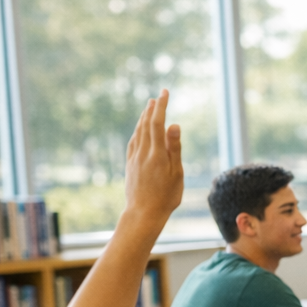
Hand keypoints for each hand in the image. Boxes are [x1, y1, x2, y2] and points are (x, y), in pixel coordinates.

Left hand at [122, 90, 183, 224]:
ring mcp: (135, 158)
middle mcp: (143, 153)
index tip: (165, 93)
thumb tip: (174, 125)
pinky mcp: (130, 165)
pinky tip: (139, 130)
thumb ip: (174, 148)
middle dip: (153, 108)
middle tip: (158, 96)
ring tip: (148, 108)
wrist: (143, 214)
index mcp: (157, 154)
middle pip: (146, 124)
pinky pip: (133, 142)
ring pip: (138, 132)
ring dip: (144, 117)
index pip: (158, 123)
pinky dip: (138, 131)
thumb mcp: (176, 173)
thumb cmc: (165, 196)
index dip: (161, 106)